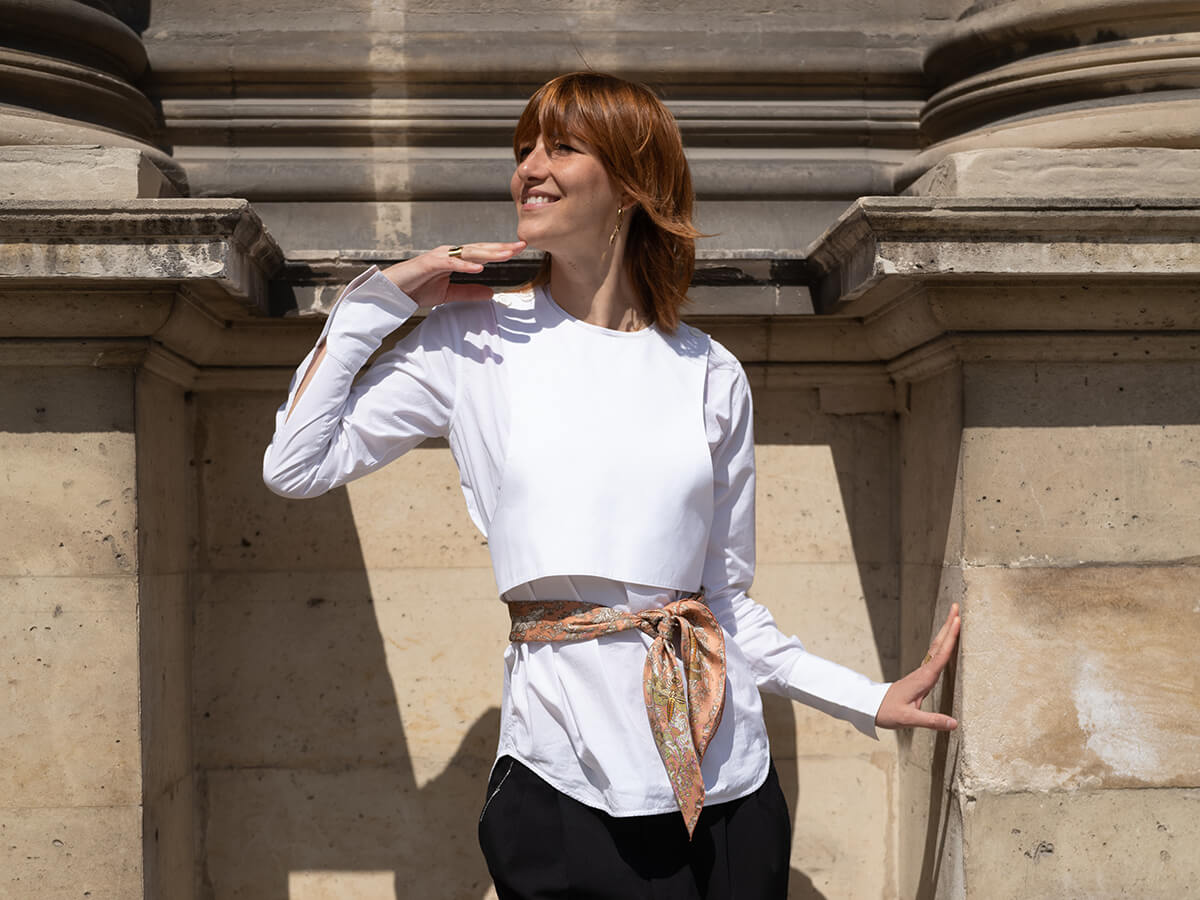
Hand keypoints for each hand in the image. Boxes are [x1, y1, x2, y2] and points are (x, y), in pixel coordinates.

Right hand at [380, 241, 526, 308]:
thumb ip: (469, 292)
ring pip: (468, 253)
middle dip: (500, 247)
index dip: (500, 251)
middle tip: (521, 246)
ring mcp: (439, 256)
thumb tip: (491, 293)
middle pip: (479, 249)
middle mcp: (449, 254)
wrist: (393, 292)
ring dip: (488, 253)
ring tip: (506, 254)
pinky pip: (450, 263)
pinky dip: (464, 265)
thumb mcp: (449, 294)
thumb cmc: (417, 288)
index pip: (482, 253)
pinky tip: (479, 268)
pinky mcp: (428, 264)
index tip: (519, 249)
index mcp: (455, 259)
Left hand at [875, 603, 959, 730]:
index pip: (940, 655)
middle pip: (938, 645)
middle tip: (956, 607)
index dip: (950, 638)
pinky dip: (942, 645)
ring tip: (954, 618)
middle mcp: (923, 672)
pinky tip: (946, 643)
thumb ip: (931, 721)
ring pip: (936, 648)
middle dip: (948, 626)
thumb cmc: (888, 712)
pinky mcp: (920, 676)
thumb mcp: (909, 719)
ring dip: (946, 632)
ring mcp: (921, 672)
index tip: (957, 621)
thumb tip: (954, 723)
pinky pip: (934, 656)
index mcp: (923, 679)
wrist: (871, 708)